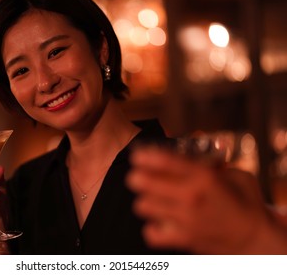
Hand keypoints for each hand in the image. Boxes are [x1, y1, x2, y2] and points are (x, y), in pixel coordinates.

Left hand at [127, 144, 286, 253]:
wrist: (254, 238)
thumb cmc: (245, 203)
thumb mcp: (235, 175)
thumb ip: (212, 163)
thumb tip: (192, 151)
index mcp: (204, 177)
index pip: (167, 161)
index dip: (147, 156)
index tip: (136, 155)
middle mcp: (191, 197)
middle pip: (146, 183)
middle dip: (137, 177)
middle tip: (136, 176)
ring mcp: (185, 219)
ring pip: (144, 206)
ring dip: (145, 200)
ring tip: (149, 198)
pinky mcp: (183, 239)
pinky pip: (151, 233)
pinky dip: (152, 227)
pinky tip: (158, 221)